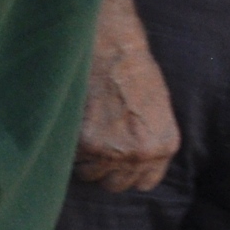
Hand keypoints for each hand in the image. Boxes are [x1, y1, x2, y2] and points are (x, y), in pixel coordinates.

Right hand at [76, 0, 179, 192]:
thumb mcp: (154, 110)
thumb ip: (145, 139)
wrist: (110, 46)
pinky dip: (66, 144)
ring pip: (88, 175)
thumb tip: (127, 163)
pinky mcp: (85, 143)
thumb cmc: (130, 70)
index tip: (112, 154)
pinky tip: (72, 121)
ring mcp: (113, 150)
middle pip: (115, 184)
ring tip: (81, 128)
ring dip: (80, 158)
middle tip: (93, 140)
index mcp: (163, 145)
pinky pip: (69, 159)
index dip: (125, 169)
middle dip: (102, 166)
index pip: (144, 182)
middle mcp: (142, 153)